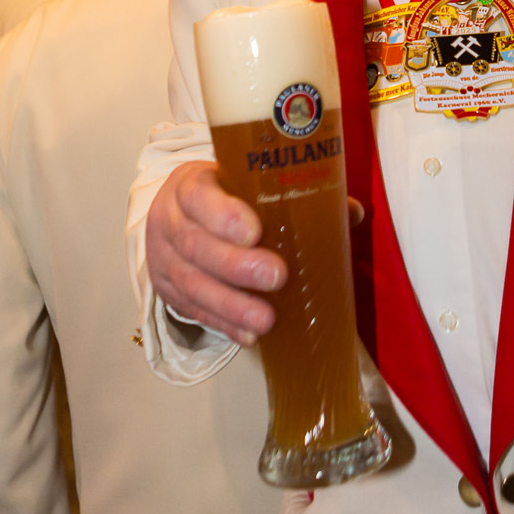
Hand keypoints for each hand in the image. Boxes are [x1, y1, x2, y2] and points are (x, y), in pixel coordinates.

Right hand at [144, 161, 285, 346]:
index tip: (255, 232)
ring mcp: (163, 258)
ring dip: (231, 305)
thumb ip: (288, 193)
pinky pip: (192, 310)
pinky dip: (223, 324)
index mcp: (189, 184)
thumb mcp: (239, 179)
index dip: (223, 216)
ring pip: (192, 283)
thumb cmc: (220, 195)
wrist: (176, 212)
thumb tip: (350, 212)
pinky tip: (248, 335)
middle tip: (275, 276)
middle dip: (235, 266)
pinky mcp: (167, 290)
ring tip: (265, 319)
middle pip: (195, 245)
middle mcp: (169, 220)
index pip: (198, 196)